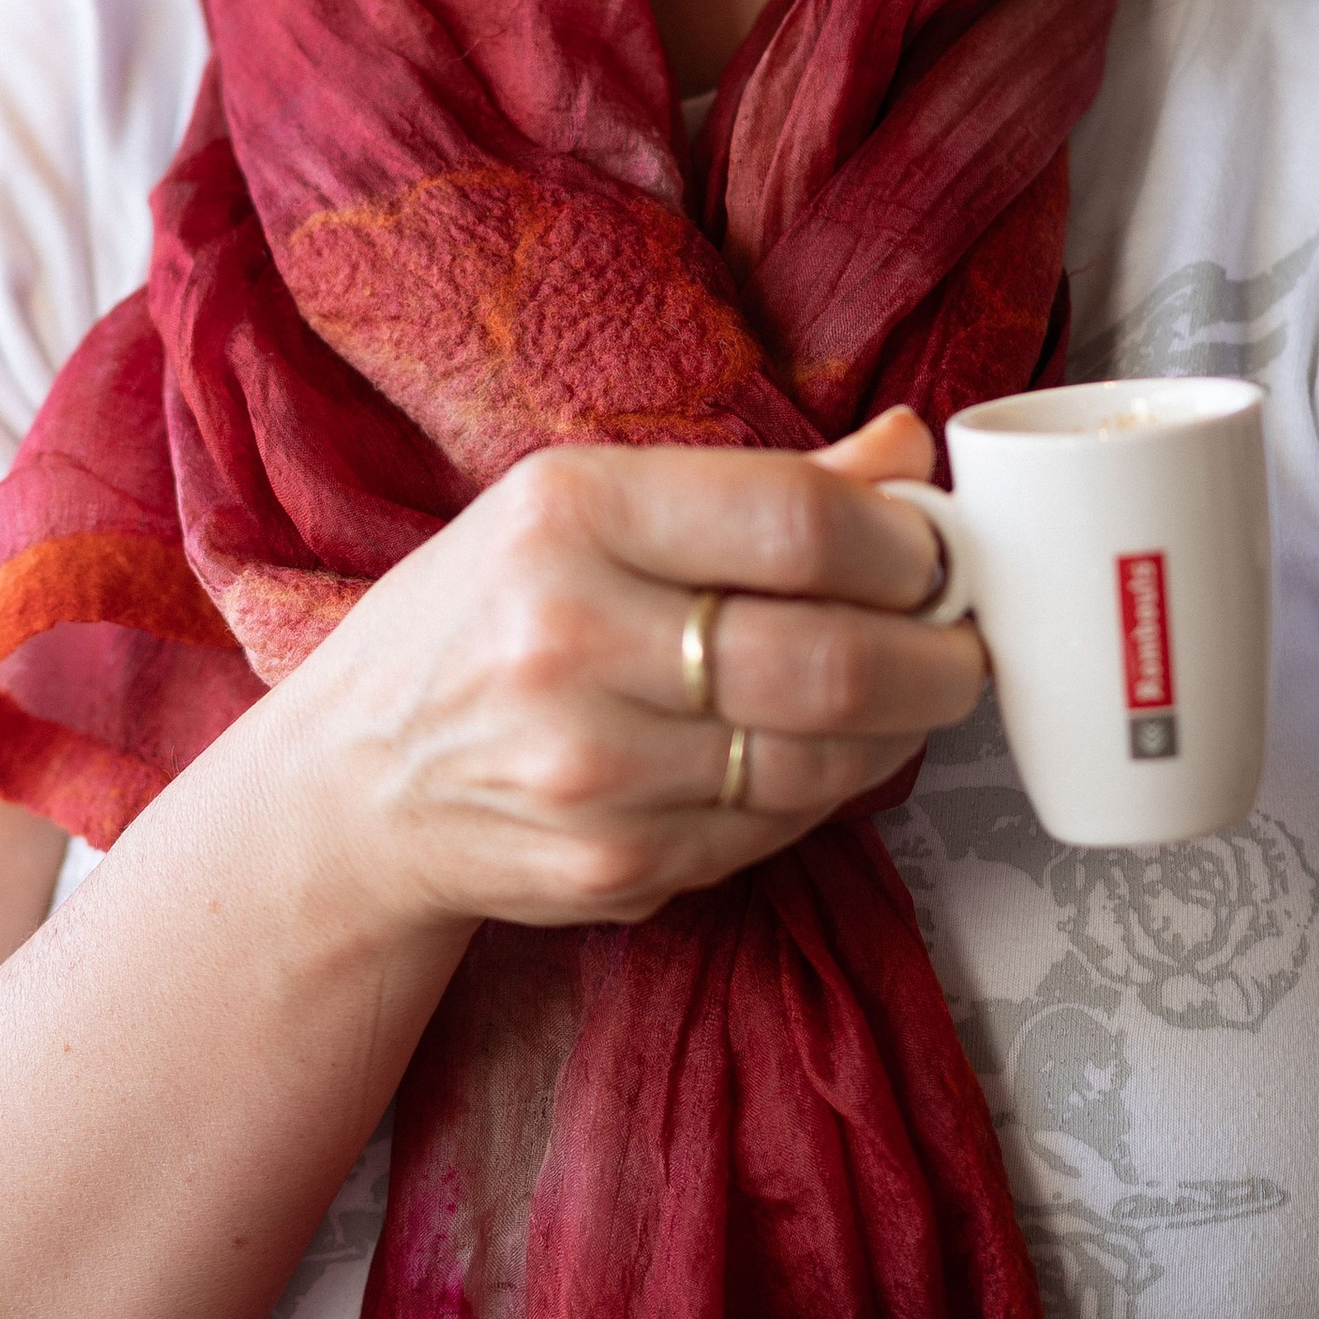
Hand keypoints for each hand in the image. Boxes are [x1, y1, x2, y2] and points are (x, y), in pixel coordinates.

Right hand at [267, 407, 981, 942]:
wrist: (357, 783)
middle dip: (938, 656)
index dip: (905, 545)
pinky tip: (816, 755)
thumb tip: (915, 452)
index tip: (933, 554)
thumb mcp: (586, 508)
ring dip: (898, 731)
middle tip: (962, 643)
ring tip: (908, 696)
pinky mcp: (612, 865)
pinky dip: (825, 793)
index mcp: (569, 513)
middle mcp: (570, 639)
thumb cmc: (486, 618)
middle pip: (831, 658)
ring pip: (822, 761)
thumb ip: (761, 487)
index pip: (798, 523)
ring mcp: (591, 769)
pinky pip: (777, 830)